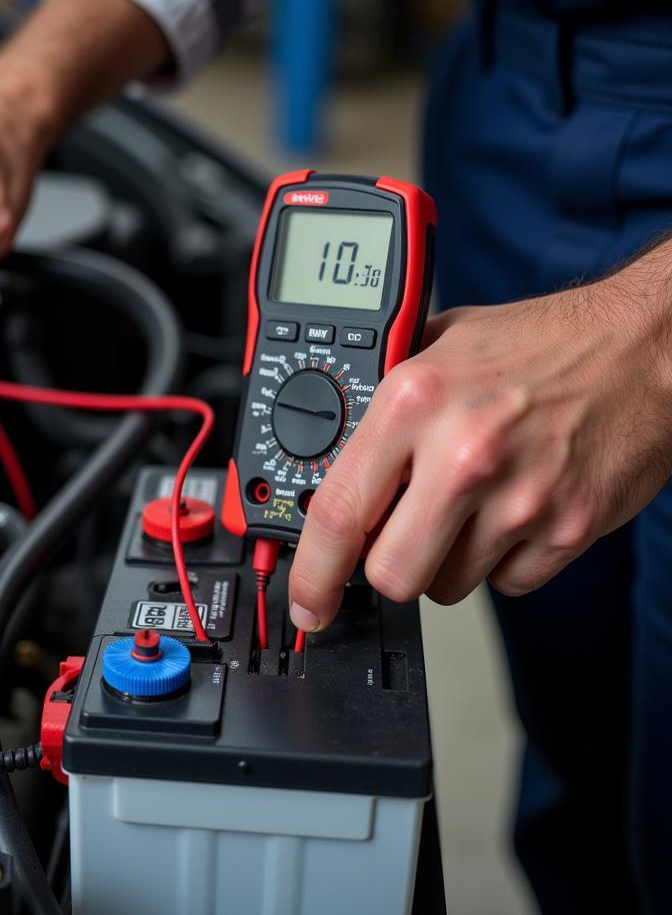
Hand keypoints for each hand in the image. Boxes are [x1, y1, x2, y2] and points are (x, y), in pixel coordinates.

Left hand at [288, 275, 671, 630]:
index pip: (337, 510)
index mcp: (415, 401)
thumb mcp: (437, 345)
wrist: (643, 347)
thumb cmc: (542, 344)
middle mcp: (463, 453)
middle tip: (398, 537)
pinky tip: (513, 509)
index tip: (305, 600)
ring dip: (445, 560)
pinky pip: (508, 583)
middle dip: (385, 567)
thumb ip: (381, 402)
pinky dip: (502, 561)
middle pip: (391, 573)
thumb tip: (334, 458)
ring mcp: (521, 498)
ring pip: (447, 586)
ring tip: (471, 502)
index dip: (311, 572)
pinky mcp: (568, 529)